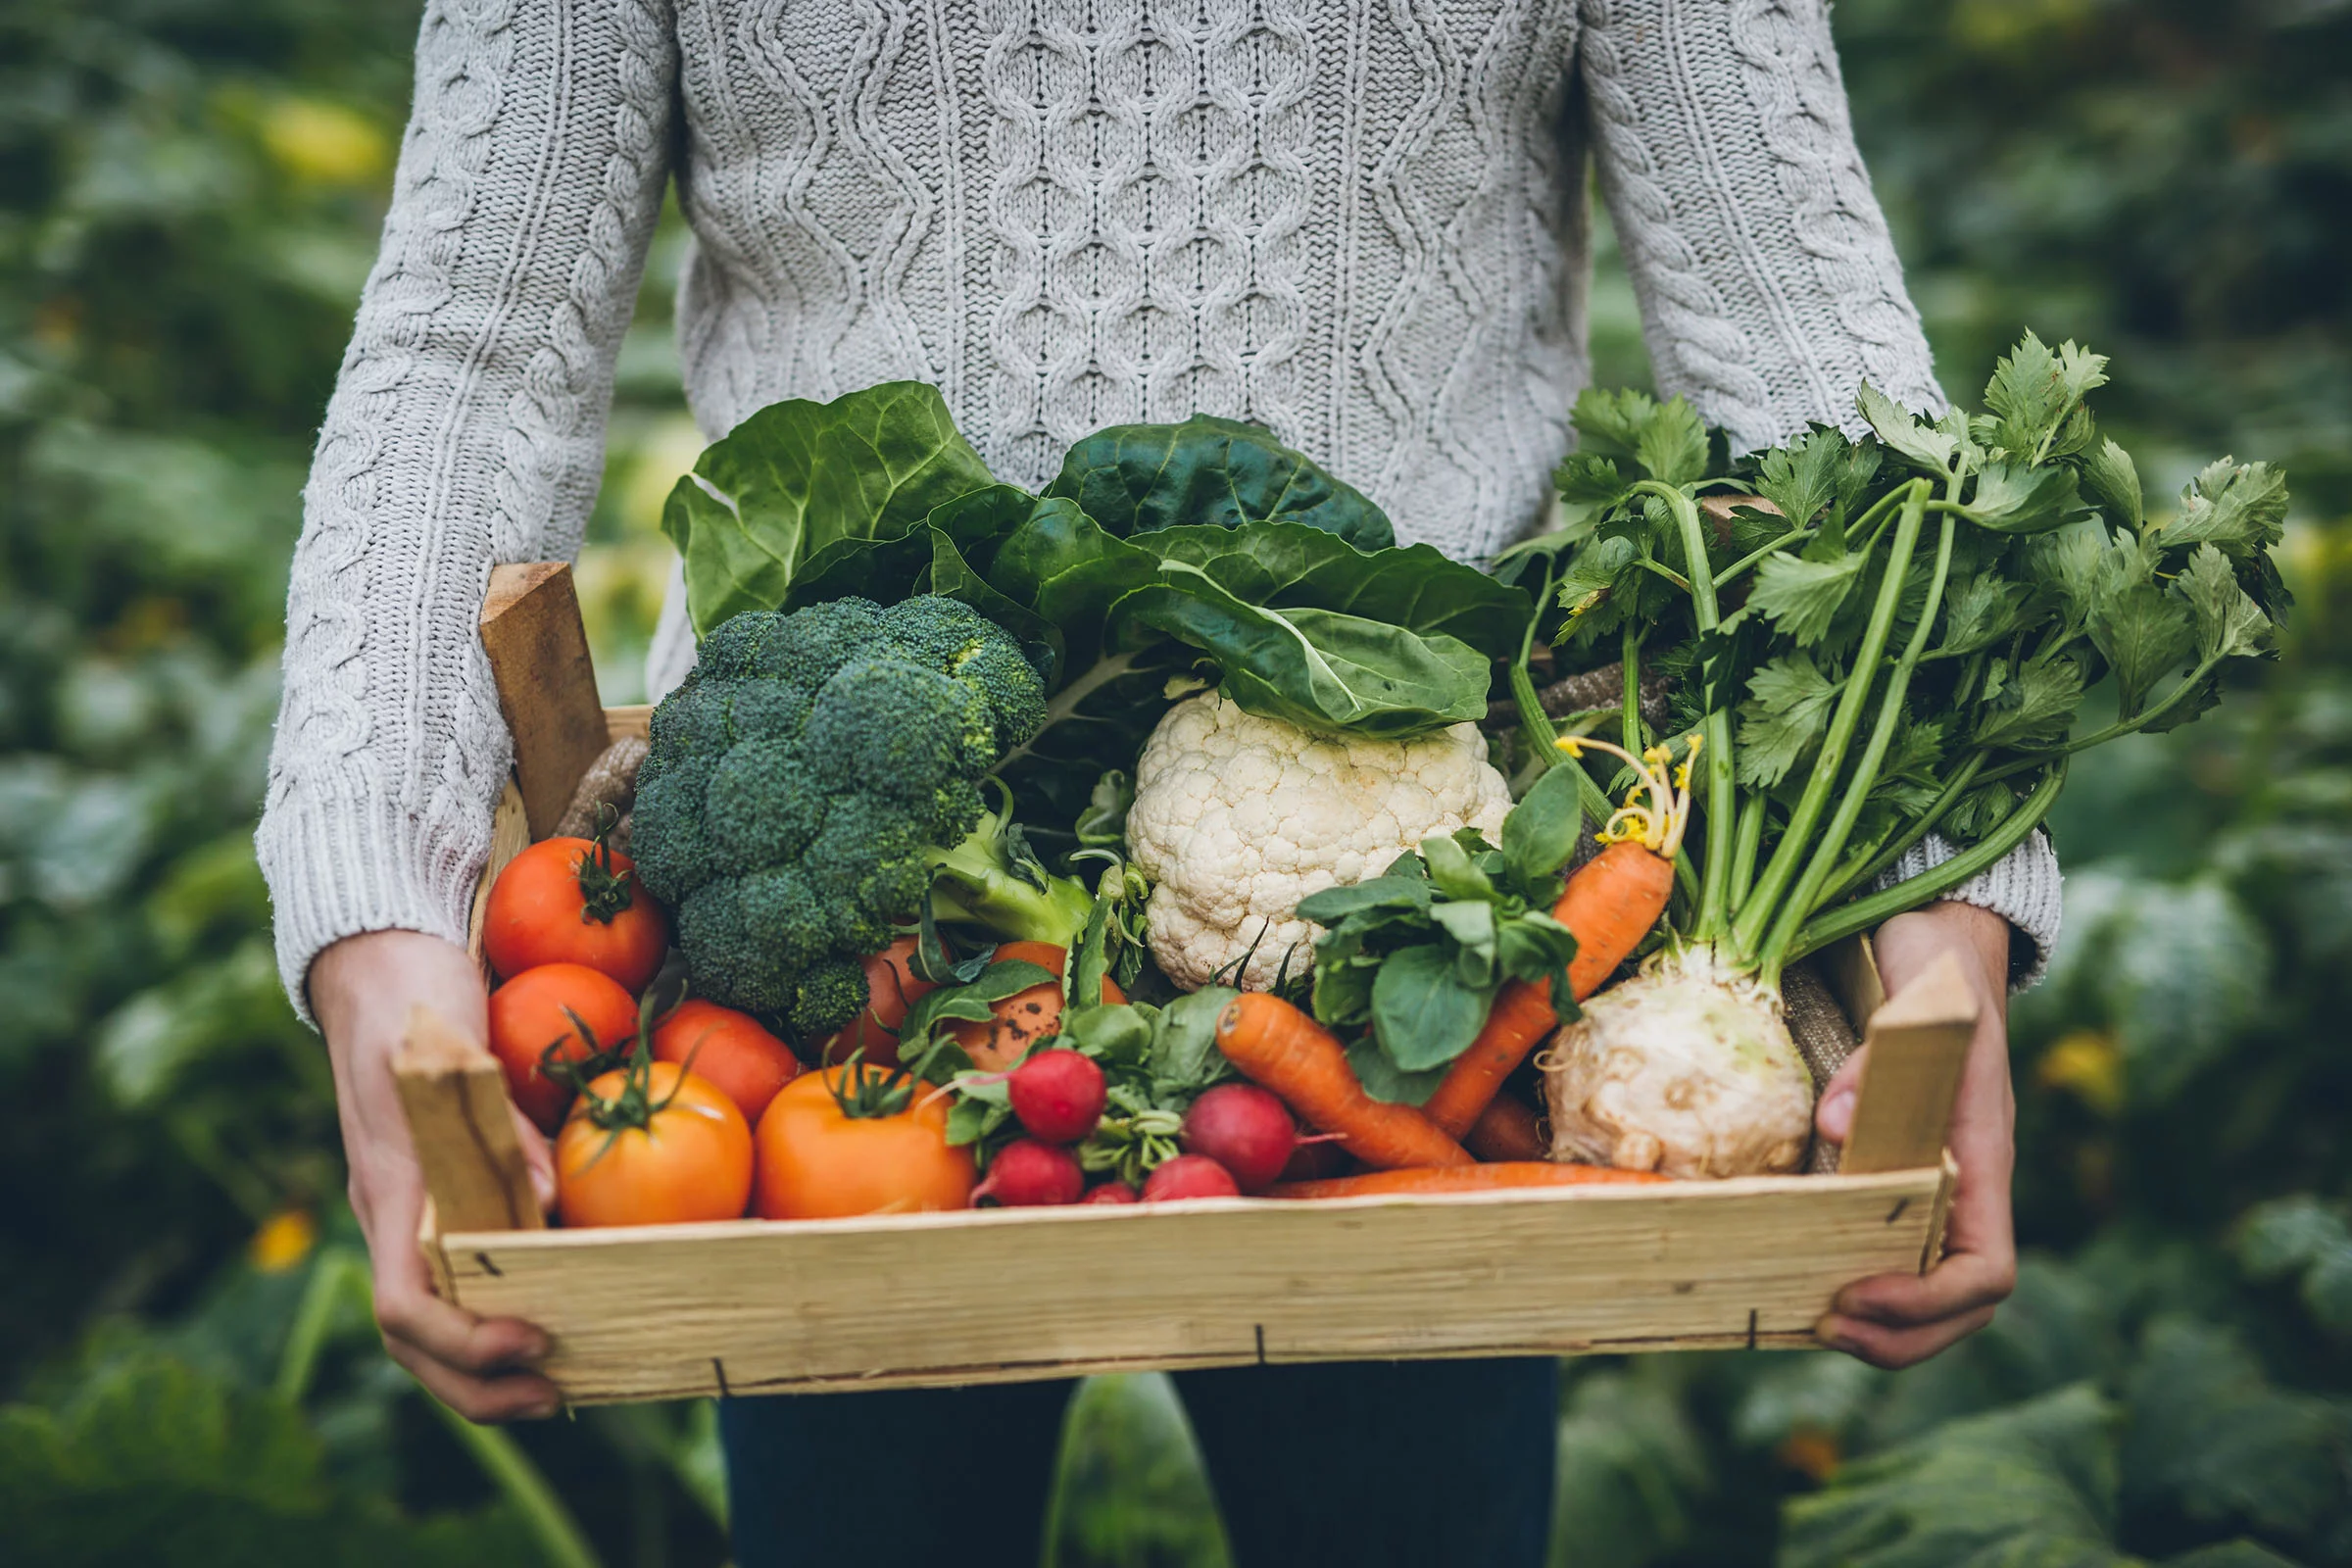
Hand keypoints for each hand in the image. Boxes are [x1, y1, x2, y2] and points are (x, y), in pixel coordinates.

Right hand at [311, 929, 560, 1420]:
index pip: (404, 1305)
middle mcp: (394, 1215)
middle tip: (559, 1396)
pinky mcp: (438, 1195)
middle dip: (480, 1386)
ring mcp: (411, 1210)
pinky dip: (497, 1316)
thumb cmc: (415, 997)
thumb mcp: (454, 1047)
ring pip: (434, 1323)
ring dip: (488, 1369)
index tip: (531, 1340)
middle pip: (416, 1342)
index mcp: (391, 1189)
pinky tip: (559, 1316)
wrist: (380, 957)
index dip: (464, 1342)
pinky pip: (458, 1279)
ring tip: (563, 1383)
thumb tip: (549, 1202)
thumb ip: (496, 1122)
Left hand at [1810, 900, 2016, 1368]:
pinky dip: (1857, 1281)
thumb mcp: (1922, 1004)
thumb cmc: (1941, 974)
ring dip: (1881, 1326)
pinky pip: (1891, 1249)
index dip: (1928, 1302)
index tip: (1859, 1295)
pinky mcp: (1898, 1171)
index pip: (1986, 1268)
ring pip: (1930, 1289)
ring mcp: (1936, 1183)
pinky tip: (1801, 1280)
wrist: (1945, 945)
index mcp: (1983, 1160)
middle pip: (1961, 1305)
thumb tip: (1835, 1127)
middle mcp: (1966, 1185)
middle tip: (1825, 1327)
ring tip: (1813, 1322)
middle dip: (1901, 1336)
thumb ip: (1885, 1061)